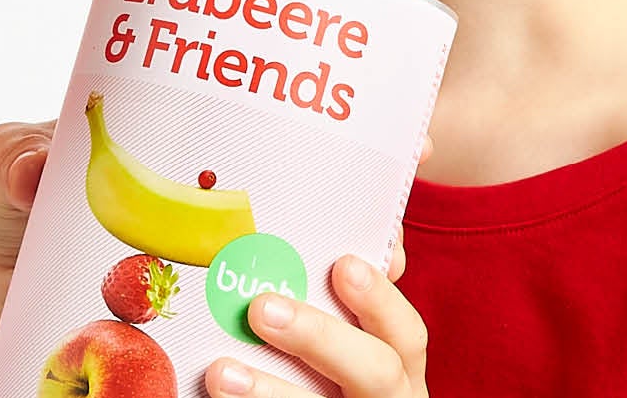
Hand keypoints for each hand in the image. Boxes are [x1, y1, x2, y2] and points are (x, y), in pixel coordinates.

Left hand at [204, 252, 428, 396]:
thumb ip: (357, 293)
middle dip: (320, 337)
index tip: (343, 266)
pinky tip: (220, 396)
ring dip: (270, 390)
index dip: (380, 299)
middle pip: (375, 372)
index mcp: (396, 365)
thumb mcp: (354, 332)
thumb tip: (367, 244)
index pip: (406, 333)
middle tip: (262, 309)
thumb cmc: (329, 363)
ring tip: (221, 372)